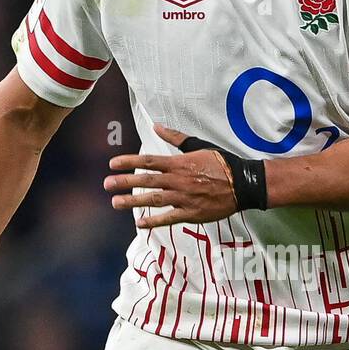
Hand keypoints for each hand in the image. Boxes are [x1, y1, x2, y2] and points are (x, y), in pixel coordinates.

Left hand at [104, 122, 239, 229]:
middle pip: (146, 181)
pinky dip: (154, 221)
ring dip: (133, 202)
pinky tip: (139, 223)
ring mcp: (184, 198)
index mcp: (179, 163)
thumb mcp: (199, 145)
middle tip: (106, 184)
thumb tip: (156, 126)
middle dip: (124, 182)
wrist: (242, 183)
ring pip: (154, 199)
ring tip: (116, 202)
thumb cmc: (221, 163)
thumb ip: (176, 137)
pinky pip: (169, 218)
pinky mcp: (191, 213)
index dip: (129, 162)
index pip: (148, 161)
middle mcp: (178, 180)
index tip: (112, 163)